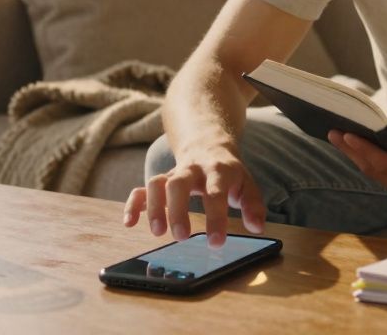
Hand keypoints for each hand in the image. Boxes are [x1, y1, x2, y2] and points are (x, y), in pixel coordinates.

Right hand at [122, 144, 265, 247]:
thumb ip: (253, 205)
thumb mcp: (246, 183)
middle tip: (181, 237)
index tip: (215, 243)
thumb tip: (257, 227)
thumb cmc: (228, 172)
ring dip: (154, 208)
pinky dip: (132, 204)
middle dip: (177, 210)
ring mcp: (173, 173)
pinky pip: (140, 189)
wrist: (208, 143)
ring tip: (158, 232)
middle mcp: (192, 170)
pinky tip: (129, 222)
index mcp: (217, 171)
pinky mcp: (160, 181)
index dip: (215, 217)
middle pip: (178, 183)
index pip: (215, 192)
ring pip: (156, 183)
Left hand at [327, 120, 386, 206]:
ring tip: (339, 139)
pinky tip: (360, 151)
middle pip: (376, 171)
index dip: (365, 150)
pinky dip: (371, 163)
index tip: (347, 136)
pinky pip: (386, 178)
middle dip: (353, 152)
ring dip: (359, 158)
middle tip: (332, 132)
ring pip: (378, 176)